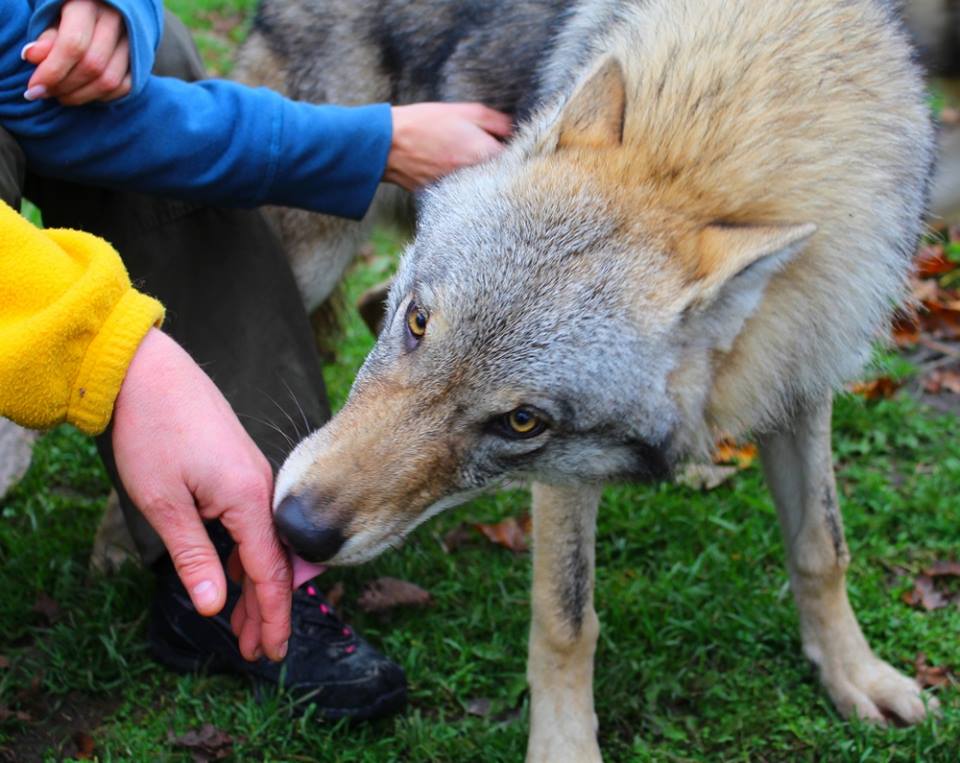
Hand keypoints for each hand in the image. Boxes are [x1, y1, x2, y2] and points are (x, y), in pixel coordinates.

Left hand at [22, 0, 130, 104]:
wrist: (99, 9)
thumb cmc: (67, 12)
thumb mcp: (51, 16)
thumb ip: (45, 37)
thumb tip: (32, 57)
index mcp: (89, 4)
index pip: (74, 44)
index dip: (52, 70)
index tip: (34, 88)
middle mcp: (116, 21)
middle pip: (93, 65)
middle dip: (64, 86)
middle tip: (45, 92)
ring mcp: (132, 41)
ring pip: (109, 80)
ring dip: (80, 95)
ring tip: (60, 95)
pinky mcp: (140, 60)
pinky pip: (124, 87)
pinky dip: (101, 97)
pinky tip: (82, 93)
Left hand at [112, 329, 290, 661]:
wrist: (148, 371)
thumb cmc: (153, 431)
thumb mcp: (163, 503)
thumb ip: (193, 556)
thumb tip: (212, 606)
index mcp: (249, 498)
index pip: (270, 571)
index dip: (273, 615)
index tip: (273, 650)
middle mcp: (262, 488)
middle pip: (272, 561)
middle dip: (265, 609)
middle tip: (254, 651)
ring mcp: (253, 477)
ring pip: (263, 543)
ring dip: (254, 585)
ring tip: (242, 625)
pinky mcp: (240, 469)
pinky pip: (253, 524)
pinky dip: (245, 557)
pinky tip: (230, 576)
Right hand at [384, 102, 512, 190]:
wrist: (387, 145)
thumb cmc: (425, 123)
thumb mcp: (465, 111)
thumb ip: (496, 122)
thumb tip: (513, 131)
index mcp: (484, 154)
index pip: (515, 159)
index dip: (514, 150)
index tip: (507, 143)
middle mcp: (475, 178)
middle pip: (499, 175)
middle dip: (497, 163)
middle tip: (485, 148)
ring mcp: (460, 191)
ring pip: (480, 185)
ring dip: (478, 174)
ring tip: (461, 157)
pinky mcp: (444, 197)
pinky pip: (461, 191)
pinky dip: (459, 181)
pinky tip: (446, 167)